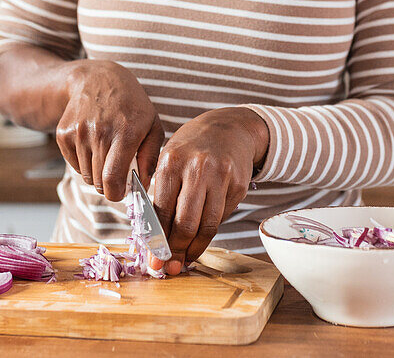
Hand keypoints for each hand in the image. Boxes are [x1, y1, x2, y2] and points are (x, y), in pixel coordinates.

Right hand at [54, 60, 163, 201]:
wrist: (96, 80)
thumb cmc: (130, 105)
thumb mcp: (152, 125)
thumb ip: (151, 157)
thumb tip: (143, 185)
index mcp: (126, 132)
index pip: (112, 178)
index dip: (116, 193)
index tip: (121, 191)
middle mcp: (100, 132)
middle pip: (99, 182)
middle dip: (109, 183)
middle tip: (116, 170)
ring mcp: (79, 132)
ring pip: (86, 175)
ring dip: (96, 172)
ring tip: (105, 152)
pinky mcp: (63, 134)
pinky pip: (73, 165)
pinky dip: (83, 162)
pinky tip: (92, 144)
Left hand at [150, 107, 269, 273]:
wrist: (228, 127)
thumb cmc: (191, 148)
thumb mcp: (169, 159)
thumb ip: (162, 194)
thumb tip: (154, 237)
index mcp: (172, 162)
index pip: (162, 211)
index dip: (158, 241)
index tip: (155, 260)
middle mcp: (197, 168)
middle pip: (186, 223)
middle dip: (177, 250)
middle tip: (171, 266)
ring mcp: (222, 176)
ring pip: (208, 225)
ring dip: (196, 248)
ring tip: (187, 259)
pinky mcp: (239, 184)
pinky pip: (222, 217)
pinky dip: (210, 230)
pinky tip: (202, 235)